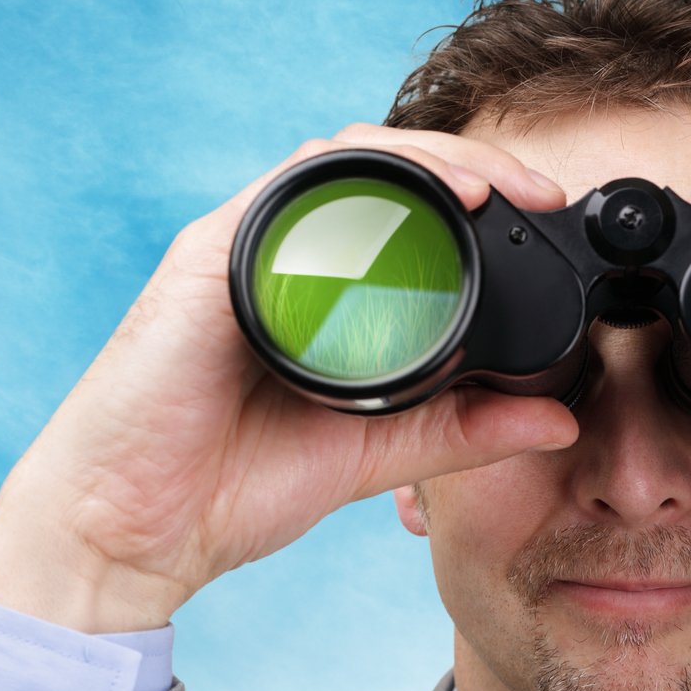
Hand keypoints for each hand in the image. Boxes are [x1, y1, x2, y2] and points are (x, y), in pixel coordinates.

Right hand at [0, 124, 579, 631]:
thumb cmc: (231, 487)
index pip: (410, 210)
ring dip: (424, 159)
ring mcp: (241, 249)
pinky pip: (284, 194)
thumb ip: (463, 432)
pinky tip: (410, 203)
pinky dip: (353, 187)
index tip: (548, 215)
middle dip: (471, 161)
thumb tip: (558, 420)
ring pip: (341, 162)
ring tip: (490, 187)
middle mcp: (283, 254)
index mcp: (322, 288)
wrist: (132, 531)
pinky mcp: (207, 261)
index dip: (483, 195)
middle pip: (385, 169)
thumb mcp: (377, 453)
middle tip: (539, 191)